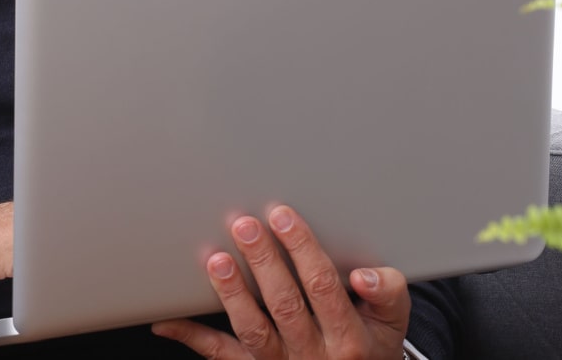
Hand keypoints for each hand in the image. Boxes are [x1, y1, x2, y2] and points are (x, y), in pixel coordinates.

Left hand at [152, 205, 409, 359]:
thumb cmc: (374, 345)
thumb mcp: (393, 321)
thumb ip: (387, 292)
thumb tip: (364, 275)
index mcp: (350, 338)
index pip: (323, 286)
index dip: (302, 249)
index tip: (282, 214)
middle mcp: (314, 355)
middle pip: (285, 304)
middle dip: (263, 261)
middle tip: (243, 224)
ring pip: (252, 330)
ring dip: (232, 293)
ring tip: (216, 258)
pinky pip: (221, 355)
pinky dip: (192, 336)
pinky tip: (168, 318)